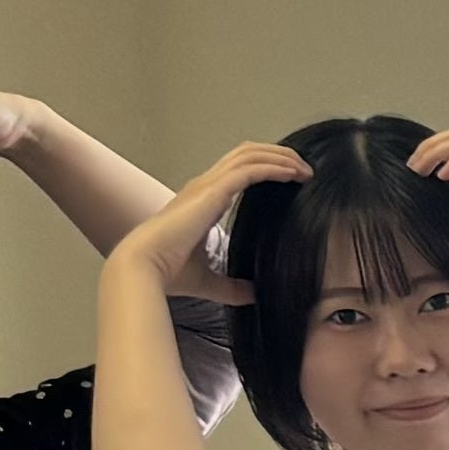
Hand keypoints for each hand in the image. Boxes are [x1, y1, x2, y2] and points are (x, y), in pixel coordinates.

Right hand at [118, 140, 303, 303]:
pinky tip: (293, 175)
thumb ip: (231, 287)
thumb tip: (253, 296)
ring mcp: (207, 185)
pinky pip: (250, 170)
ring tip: (304, 170)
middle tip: (304, 169)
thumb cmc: (168, 272)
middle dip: (278, 155)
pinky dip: (274, 168)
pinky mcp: (212, 191)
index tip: (291, 179)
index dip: (265, 168)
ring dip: (281, 158)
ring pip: (250, 155)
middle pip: (246, 153)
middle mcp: (205, 186)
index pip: (237, 170)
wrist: (143, 267)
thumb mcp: (208, 281)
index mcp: (202, 200)